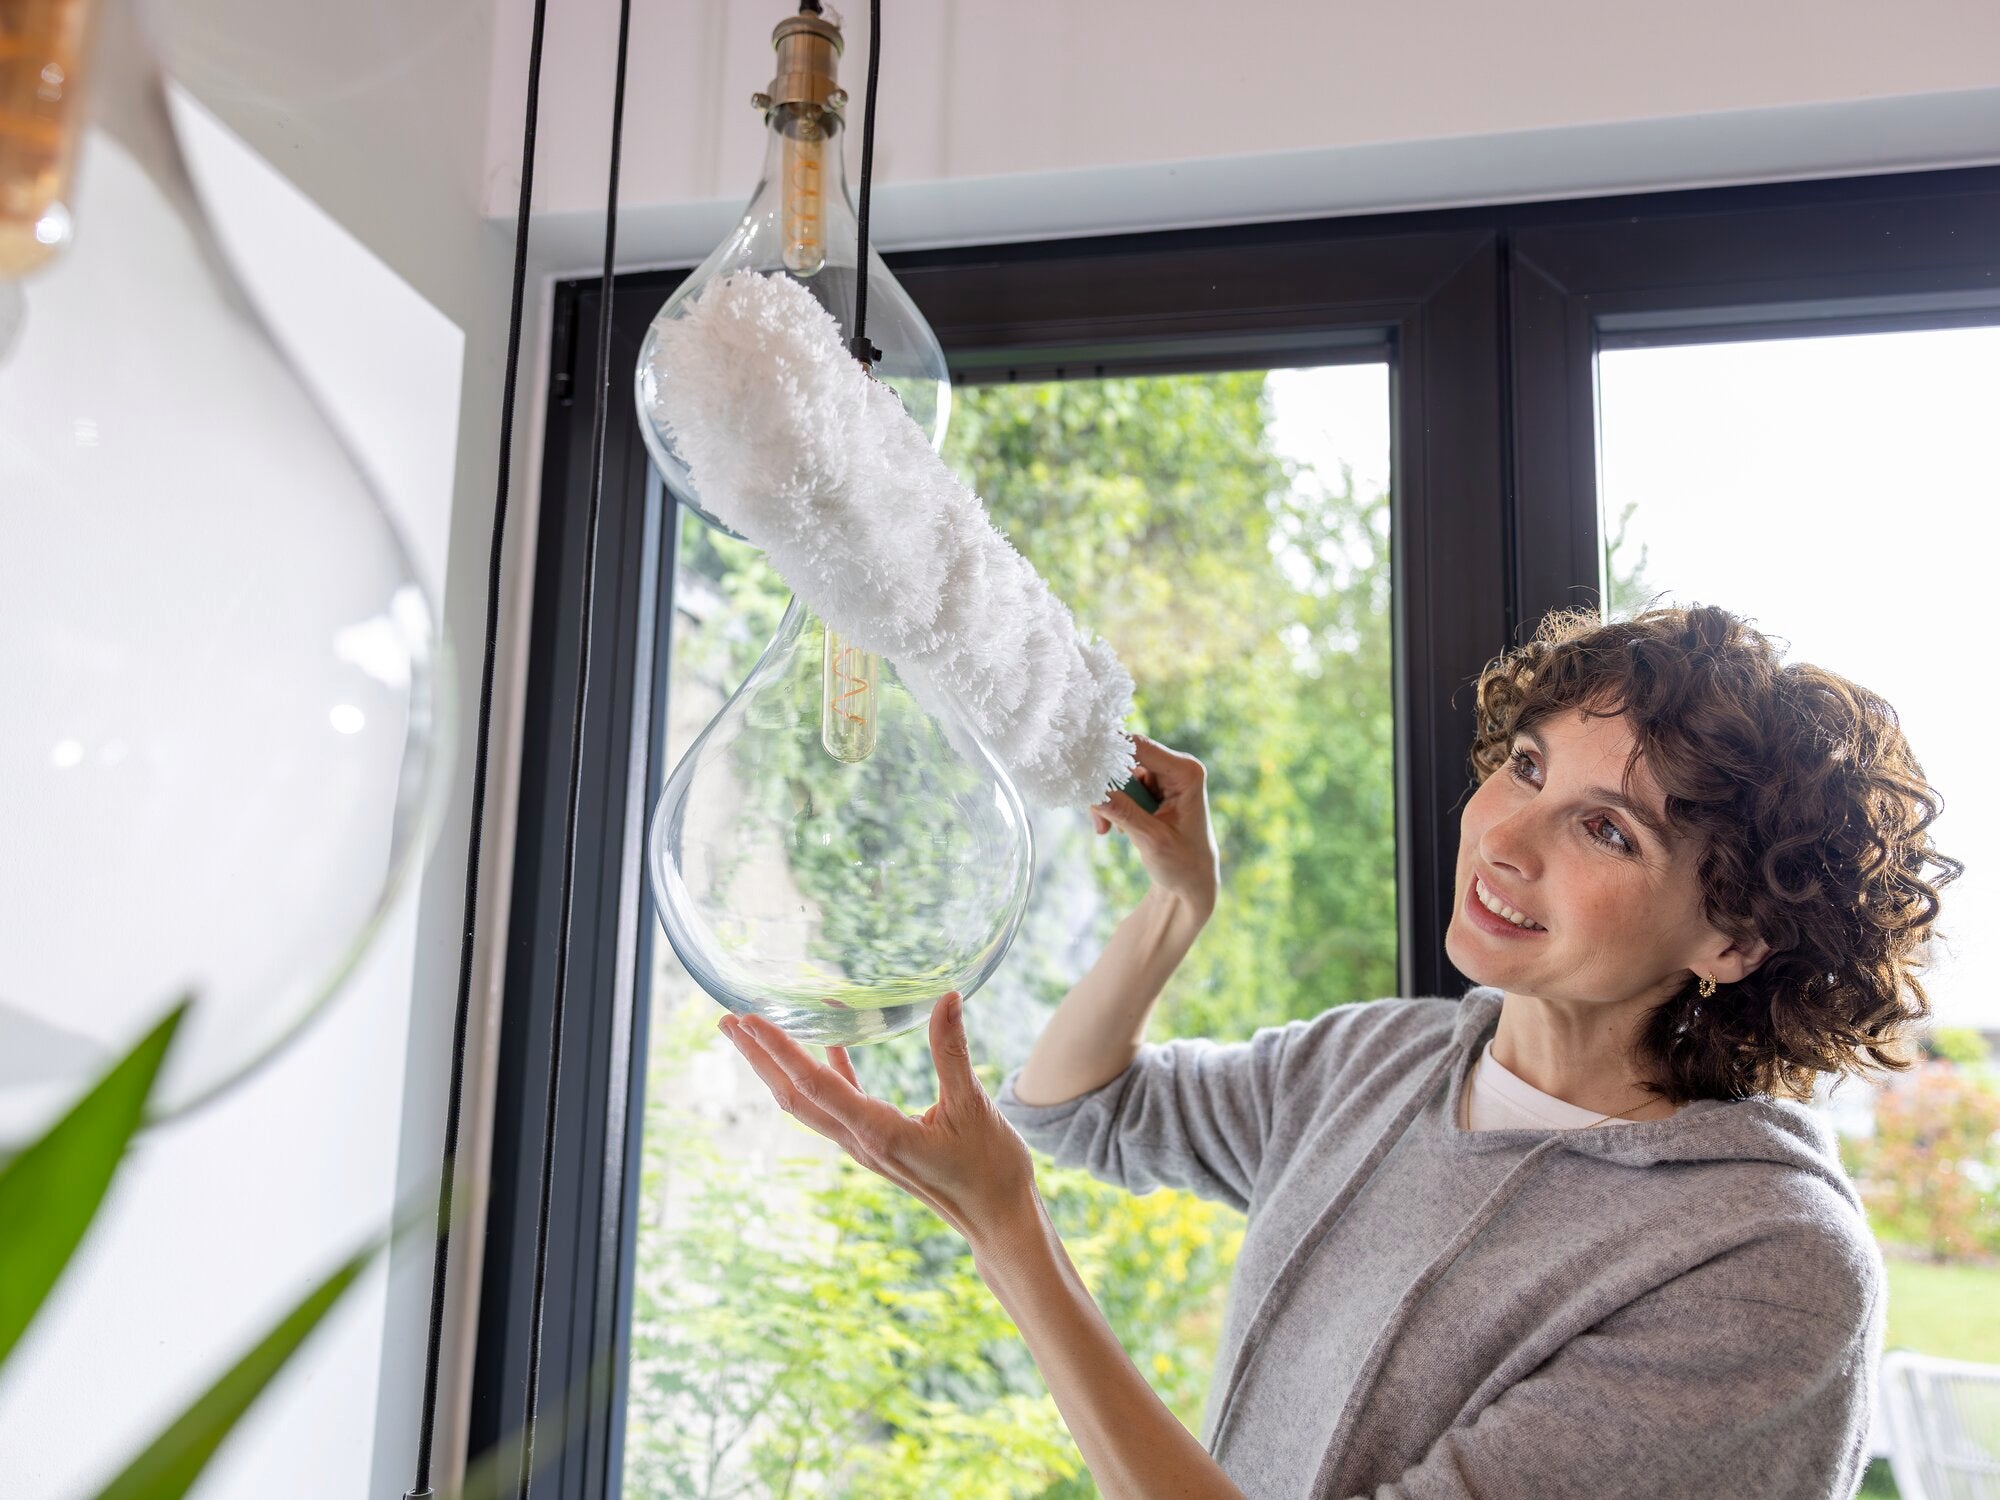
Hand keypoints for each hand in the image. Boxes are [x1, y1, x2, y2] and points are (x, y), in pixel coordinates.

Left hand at [717, 993, 1038, 1249]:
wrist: (996, 1220)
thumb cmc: (989, 1168)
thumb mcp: (973, 1105)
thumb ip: (952, 1052)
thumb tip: (945, 998)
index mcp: (878, 1133)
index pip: (815, 1085)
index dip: (780, 1050)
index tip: (750, 1020)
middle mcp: (860, 1142)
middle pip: (793, 1096)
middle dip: (757, 1058)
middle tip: (727, 1020)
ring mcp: (864, 1146)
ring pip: (808, 1103)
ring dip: (777, 1067)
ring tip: (753, 1032)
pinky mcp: (876, 1145)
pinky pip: (838, 1105)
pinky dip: (826, 1072)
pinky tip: (829, 1042)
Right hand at [1090, 733, 1219, 915]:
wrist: (1193, 882)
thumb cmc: (1183, 863)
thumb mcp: (1152, 840)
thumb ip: (1123, 813)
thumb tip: (1092, 792)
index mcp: (1186, 772)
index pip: (1139, 746)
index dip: (1108, 751)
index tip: (1081, 767)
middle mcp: (1177, 767)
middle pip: (1125, 758)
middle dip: (1107, 786)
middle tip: (1098, 818)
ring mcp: (1164, 777)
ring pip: (1119, 774)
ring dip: (1108, 800)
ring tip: (1107, 830)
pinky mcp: (1153, 788)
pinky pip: (1122, 786)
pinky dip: (1113, 805)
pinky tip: (1118, 829)